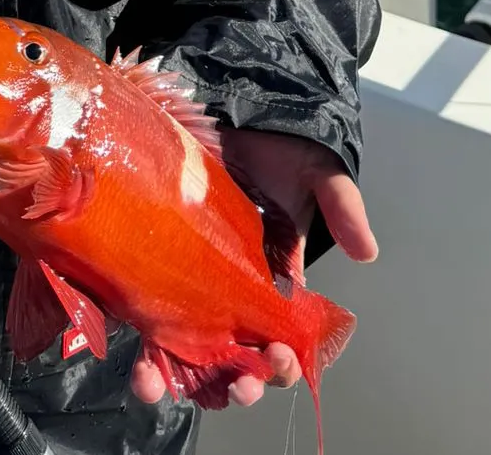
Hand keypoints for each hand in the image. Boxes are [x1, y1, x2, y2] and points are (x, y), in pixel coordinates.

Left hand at [129, 128, 374, 408]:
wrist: (238, 104)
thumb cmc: (284, 145)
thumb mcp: (320, 174)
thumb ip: (342, 208)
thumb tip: (368, 252)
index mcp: (274, 278)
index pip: (277, 337)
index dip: (277, 361)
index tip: (275, 359)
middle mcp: (231, 284)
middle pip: (228, 351)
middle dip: (228, 381)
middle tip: (229, 388)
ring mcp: (190, 270)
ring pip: (179, 338)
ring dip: (169, 370)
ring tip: (155, 383)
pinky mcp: (153, 249)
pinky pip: (141, 297)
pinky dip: (132, 325)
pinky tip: (123, 342)